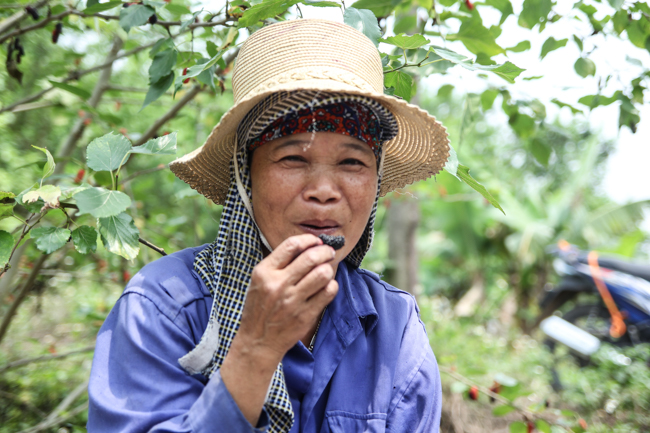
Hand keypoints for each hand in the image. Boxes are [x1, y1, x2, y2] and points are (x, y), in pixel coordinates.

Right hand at [236, 233, 338, 359]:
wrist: (258, 341)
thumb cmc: (260, 308)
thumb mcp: (259, 281)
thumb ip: (279, 264)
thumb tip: (308, 246)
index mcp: (264, 272)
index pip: (291, 245)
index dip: (309, 240)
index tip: (316, 241)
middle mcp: (278, 285)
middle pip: (311, 257)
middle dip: (325, 251)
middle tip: (329, 252)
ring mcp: (292, 301)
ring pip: (322, 273)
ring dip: (329, 268)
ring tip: (327, 270)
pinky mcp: (305, 315)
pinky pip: (328, 292)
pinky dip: (332, 285)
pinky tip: (327, 286)